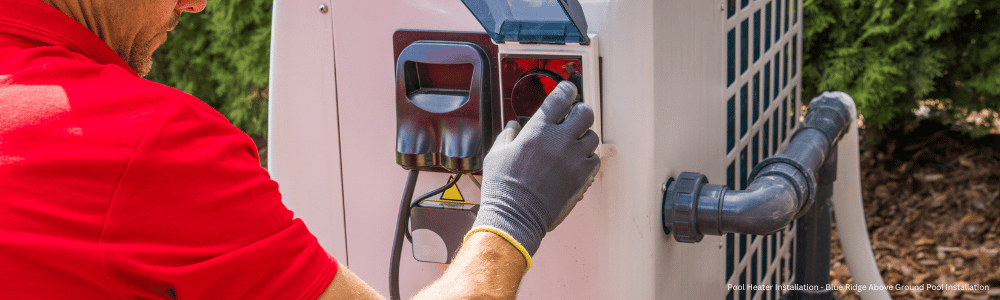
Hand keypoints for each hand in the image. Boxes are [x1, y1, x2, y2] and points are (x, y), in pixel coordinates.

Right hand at [467, 81, 600, 268]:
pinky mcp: (582, 177)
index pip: (561, 96)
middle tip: (573, 118)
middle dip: (580, 112)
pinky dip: (588, 158)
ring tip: (573, 144)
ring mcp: (574, 159)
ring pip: (593, 136)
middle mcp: (560, 140)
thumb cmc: (503, 187)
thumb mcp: (497, 154)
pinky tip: (576, 162)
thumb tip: (514, 126)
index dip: (567, 89)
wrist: (515, 216)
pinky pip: (595, 160)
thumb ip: (508, 135)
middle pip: (585, 112)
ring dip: (584, 137)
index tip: (567, 90)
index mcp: (538, 130)